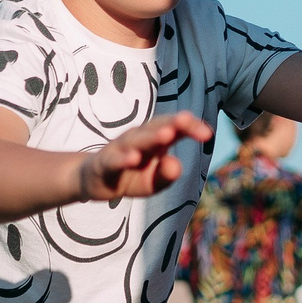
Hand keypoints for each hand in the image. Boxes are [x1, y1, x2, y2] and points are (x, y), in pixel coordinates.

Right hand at [76, 113, 213, 202]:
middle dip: (172, 123)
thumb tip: (177, 165)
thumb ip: (167, 175)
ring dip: (151, 137)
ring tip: (167, 135)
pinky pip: (114, 160)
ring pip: (136, 141)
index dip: (190, 128)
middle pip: (156, 128)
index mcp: (154, 139)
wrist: (94, 180)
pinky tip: (134, 159)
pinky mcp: (104, 163)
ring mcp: (119, 148)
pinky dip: (123, 159)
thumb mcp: (153, 182)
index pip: (174, 128)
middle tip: (187, 120)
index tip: (207, 134)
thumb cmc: (130, 176)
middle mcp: (138, 138)